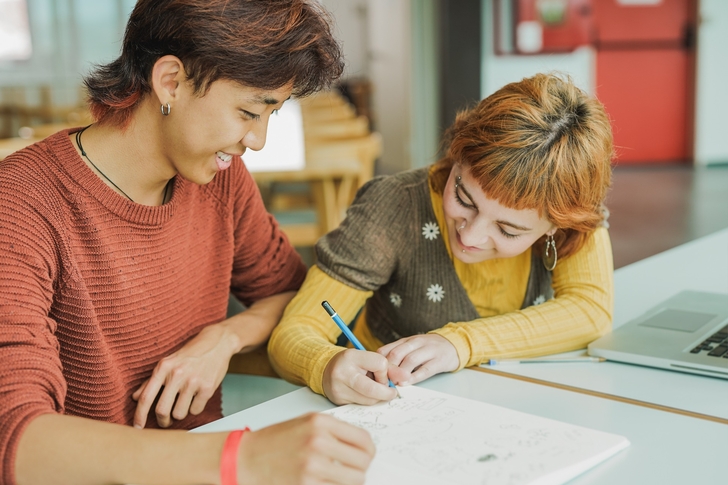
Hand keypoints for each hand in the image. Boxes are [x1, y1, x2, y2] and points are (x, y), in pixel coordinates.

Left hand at [132, 323, 236, 427]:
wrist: (217, 342)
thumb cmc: (190, 354)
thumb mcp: (168, 362)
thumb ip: (152, 380)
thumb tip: (135, 397)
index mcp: (163, 367)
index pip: (146, 397)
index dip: (139, 415)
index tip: (138, 427)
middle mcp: (177, 374)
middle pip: (162, 410)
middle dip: (162, 421)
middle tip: (165, 421)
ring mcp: (193, 381)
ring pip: (179, 413)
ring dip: (180, 413)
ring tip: (184, 402)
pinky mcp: (207, 387)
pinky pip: (196, 410)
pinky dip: (195, 408)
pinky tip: (197, 397)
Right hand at [238, 413, 374, 484]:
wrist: (245, 458)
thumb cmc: (274, 440)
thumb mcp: (305, 423)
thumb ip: (333, 431)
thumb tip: (361, 445)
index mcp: (321, 423)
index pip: (364, 439)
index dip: (369, 451)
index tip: (366, 456)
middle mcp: (319, 442)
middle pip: (363, 462)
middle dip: (361, 468)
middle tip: (353, 470)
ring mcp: (313, 465)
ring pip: (355, 480)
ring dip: (351, 481)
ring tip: (340, 478)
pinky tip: (327, 482)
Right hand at [322, 348, 398, 404]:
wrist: (325, 370)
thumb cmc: (351, 363)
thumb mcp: (367, 358)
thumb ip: (388, 367)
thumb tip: (406, 377)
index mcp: (351, 357)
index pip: (380, 364)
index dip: (386, 372)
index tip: (383, 374)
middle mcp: (342, 373)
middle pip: (374, 389)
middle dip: (386, 392)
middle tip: (392, 392)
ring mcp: (338, 389)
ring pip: (369, 400)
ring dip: (377, 397)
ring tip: (373, 388)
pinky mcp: (339, 401)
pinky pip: (361, 405)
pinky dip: (367, 401)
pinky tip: (364, 394)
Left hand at [377, 334, 458, 385]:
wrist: (454, 344)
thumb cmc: (428, 349)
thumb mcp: (412, 348)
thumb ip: (397, 356)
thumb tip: (379, 371)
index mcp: (407, 340)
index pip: (388, 349)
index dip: (379, 362)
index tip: (374, 375)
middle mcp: (417, 343)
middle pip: (397, 353)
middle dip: (388, 368)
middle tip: (383, 381)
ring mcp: (429, 351)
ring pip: (411, 359)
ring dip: (400, 372)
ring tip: (394, 383)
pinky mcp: (440, 360)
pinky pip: (426, 369)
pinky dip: (415, 377)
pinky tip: (408, 383)